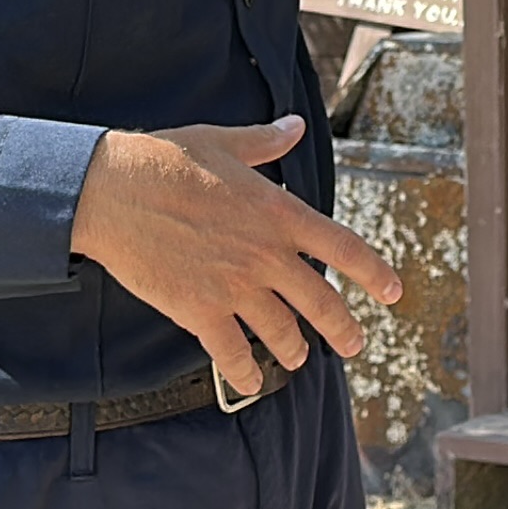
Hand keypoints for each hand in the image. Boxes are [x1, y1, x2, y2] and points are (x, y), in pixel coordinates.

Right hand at [66, 115, 404, 398]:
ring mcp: (235, 286)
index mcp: (280, 212)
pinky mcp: (199, 311)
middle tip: (354, 343)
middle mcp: (266, 254)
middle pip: (321, 300)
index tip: (393, 292)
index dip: (374, 273)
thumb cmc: (165, 160)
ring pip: (281, 331)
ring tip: (297, 357)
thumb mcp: (224, 143)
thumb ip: (265, 143)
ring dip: (294, 349)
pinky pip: (231, 353)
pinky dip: (244, 373)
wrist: (114, 191)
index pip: (344, 247)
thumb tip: (293, 126)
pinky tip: (249, 382)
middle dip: (343, 327)